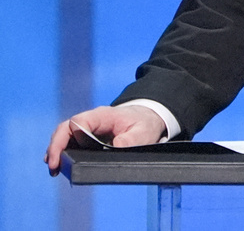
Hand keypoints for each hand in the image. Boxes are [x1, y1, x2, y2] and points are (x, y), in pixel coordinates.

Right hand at [44, 105, 166, 175]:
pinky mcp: (89, 136)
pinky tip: (61, 166)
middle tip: (53, 168)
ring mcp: (89, 128)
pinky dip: (64, 152)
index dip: (64, 139)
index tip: (59, 157)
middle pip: (65, 129)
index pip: (77, 123)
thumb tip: (117, 147)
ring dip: (57, 151)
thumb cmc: (144, 124)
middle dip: (56, 147)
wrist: (148, 118)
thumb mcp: (144, 132)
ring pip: (66, 136)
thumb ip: (132, 139)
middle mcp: (92, 120)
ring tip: (55, 170)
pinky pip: (72, 142)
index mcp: (103, 116)